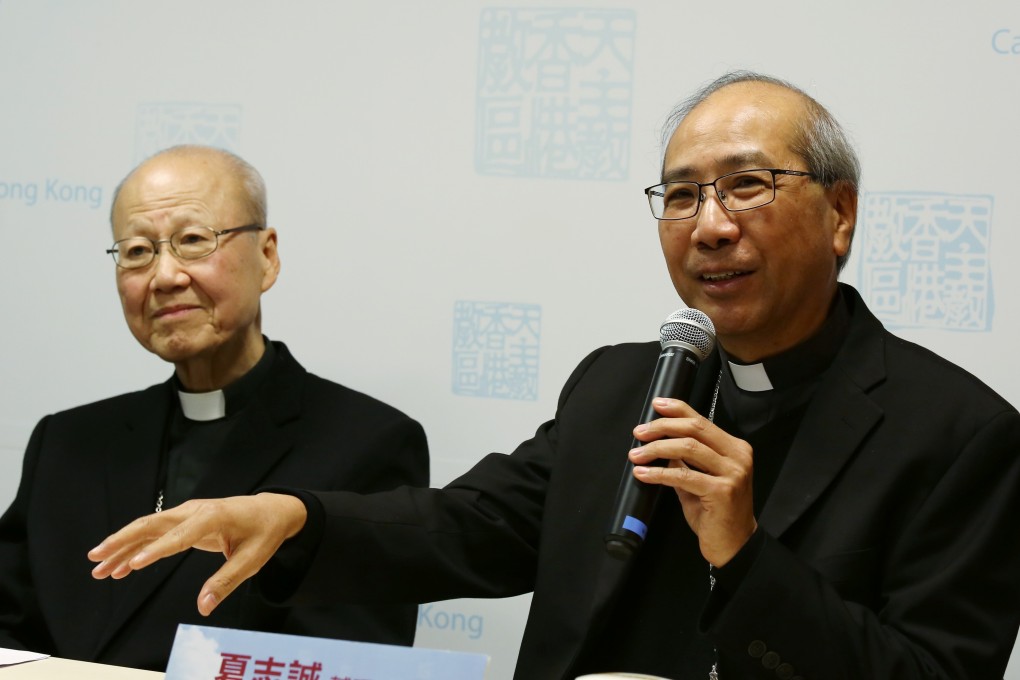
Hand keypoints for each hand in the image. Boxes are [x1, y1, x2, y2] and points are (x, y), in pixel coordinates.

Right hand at [88, 492, 307, 615]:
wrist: (271, 510)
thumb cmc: (263, 533)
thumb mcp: (252, 560)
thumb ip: (226, 582)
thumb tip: (204, 608)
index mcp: (213, 517)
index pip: (180, 536)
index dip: (157, 550)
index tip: (135, 564)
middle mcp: (195, 511)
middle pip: (152, 525)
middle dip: (122, 541)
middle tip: (96, 558)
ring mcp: (188, 514)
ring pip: (148, 528)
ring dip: (122, 546)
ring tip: (98, 567)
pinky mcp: (185, 520)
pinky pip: (156, 534)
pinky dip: (137, 548)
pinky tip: (122, 566)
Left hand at [629, 397, 756, 566]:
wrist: (734, 545)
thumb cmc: (716, 513)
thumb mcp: (700, 479)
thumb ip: (685, 460)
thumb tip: (660, 442)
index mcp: (735, 448)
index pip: (702, 421)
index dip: (678, 409)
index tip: (656, 405)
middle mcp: (738, 457)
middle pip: (695, 429)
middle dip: (662, 427)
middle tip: (639, 432)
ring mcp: (733, 473)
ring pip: (688, 448)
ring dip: (656, 449)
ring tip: (637, 454)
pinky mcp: (722, 491)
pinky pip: (683, 476)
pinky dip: (659, 473)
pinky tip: (643, 473)